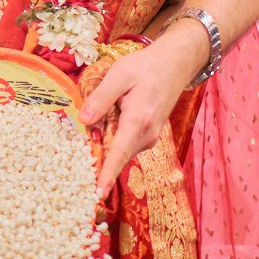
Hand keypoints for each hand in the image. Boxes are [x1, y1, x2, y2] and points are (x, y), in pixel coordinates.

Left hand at [79, 40, 191, 196]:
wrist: (174, 64)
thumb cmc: (145, 67)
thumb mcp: (119, 74)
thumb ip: (101, 98)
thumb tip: (84, 121)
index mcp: (138, 120)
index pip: (119, 153)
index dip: (106, 174)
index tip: (98, 194)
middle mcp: (147, 134)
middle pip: (116, 154)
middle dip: (98, 152)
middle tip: (84, 140)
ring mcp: (150, 137)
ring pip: (120, 149)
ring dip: (107, 141)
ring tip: (107, 112)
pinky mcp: (149, 135)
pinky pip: (126, 143)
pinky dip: (115, 136)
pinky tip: (114, 114)